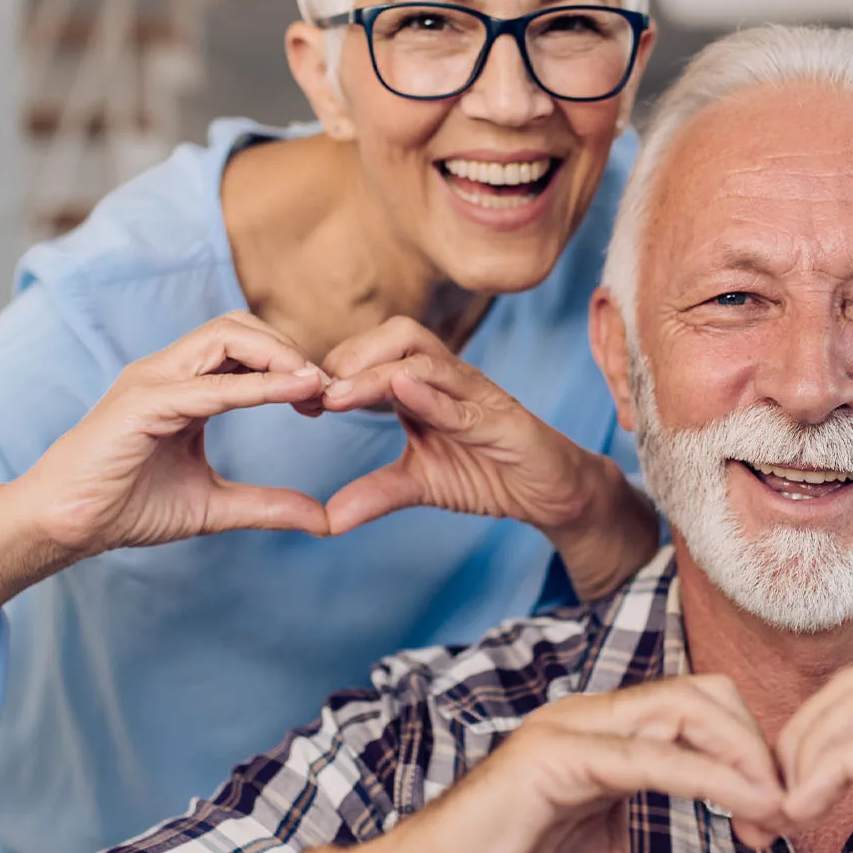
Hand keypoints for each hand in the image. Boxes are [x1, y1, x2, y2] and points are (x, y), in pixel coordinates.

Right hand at [15, 311, 330, 562]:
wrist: (62, 527)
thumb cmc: (125, 508)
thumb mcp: (214, 506)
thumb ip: (267, 506)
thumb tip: (324, 520)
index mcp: (184, 386)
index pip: (245, 348)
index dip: (290, 364)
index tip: (325, 400)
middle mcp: (168, 373)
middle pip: (240, 327)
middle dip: (290, 349)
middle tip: (327, 389)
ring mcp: (152, 382)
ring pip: (225, 337)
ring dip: (279, 356)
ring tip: (316, 384)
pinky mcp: (140, 405)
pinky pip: (208, 386)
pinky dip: (256, 387)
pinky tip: (294, 392)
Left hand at [321, 318, 658, 596]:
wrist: (552, 494)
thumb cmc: (490, 473)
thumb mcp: (421, 485)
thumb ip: (376, 493)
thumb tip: (327, 519)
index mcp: (426, 387)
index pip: (376, 354)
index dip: (336, 369)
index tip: (299, 399)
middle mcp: (451, 380)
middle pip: (399, 334)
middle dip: (353, 356)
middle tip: (316, 394)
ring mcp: (480, 395)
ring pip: (426, 359)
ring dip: (377, 373)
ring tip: (339, 395)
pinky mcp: (507, 421)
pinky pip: (466, 401)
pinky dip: (432, 396)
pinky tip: (402, 392)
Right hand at [362, 676, 791, 852]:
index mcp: (612, 746)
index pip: (707, 718)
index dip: (758, 761)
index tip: (782, 828)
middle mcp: (594, 723)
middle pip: (708, 695)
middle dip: (761, 747)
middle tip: (787, 817)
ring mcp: (570, 730)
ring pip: (683, 705)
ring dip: (743, 754)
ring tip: (774, 812)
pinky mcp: (549, 755)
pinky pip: (644, 752)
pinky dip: (704, 775)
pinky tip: (745, 811)